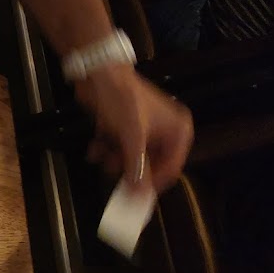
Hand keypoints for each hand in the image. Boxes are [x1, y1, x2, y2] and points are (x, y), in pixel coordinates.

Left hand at [75, 64, 193, 191]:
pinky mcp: (125, 128)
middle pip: (148, 165)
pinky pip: (118, 148)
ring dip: (113, 160)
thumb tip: (141, 198)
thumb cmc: (122, 99)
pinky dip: (106, 150)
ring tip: (101, 154)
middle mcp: (165, 131)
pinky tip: (95, 146)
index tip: (134, 196)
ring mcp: (143, 130)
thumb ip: (136, 168)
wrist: (98, 74)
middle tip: (113, 171)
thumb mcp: (132, 137)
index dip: (152, 183)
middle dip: (128, 169)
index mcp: (178, 131)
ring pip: (129, 158)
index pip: (172, 169)